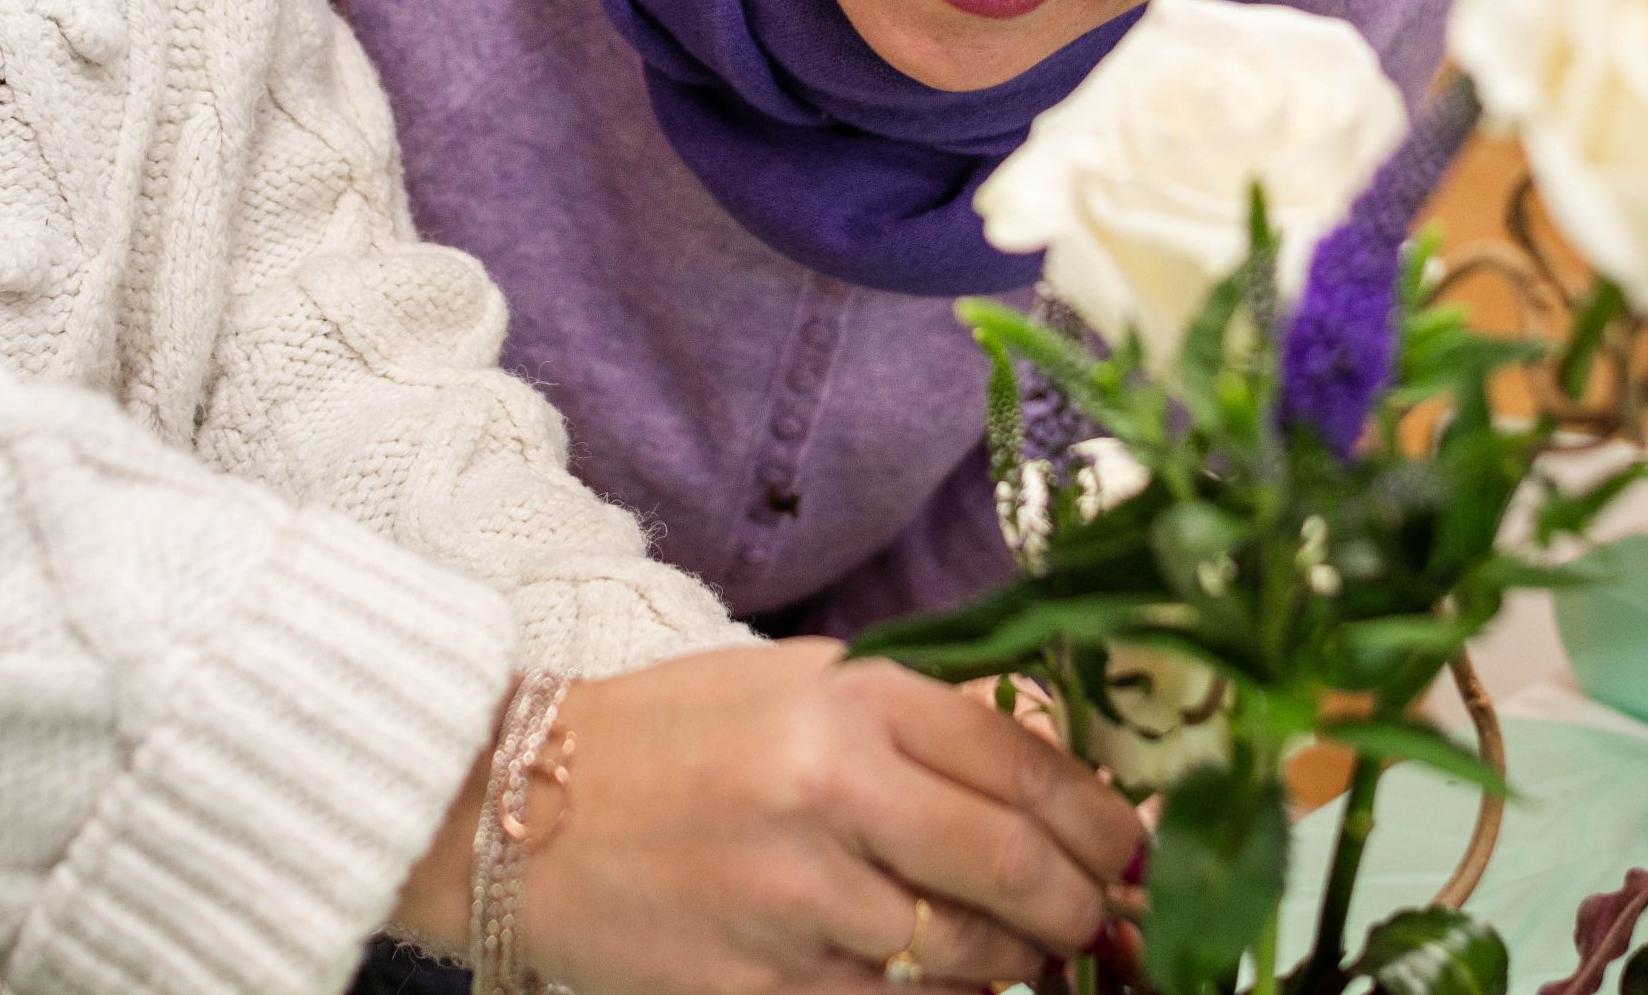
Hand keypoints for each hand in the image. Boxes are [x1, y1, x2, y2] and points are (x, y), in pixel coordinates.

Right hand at [514, 640, 1141, 994]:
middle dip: (1081, 903)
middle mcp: (830, 795)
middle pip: (1014, 867)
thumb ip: (918, 714)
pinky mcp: (765, 988)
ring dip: (1019, 962)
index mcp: (846, 703)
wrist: (517, 811)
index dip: (1100, 815)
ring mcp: (797, 902)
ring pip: (967, 956)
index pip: (1022, 762)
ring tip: (1028, 951)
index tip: (1131, 843)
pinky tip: (944, 984)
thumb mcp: (798, 682)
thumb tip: (1051, 766)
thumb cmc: (671, 737)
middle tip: (1101, 914)